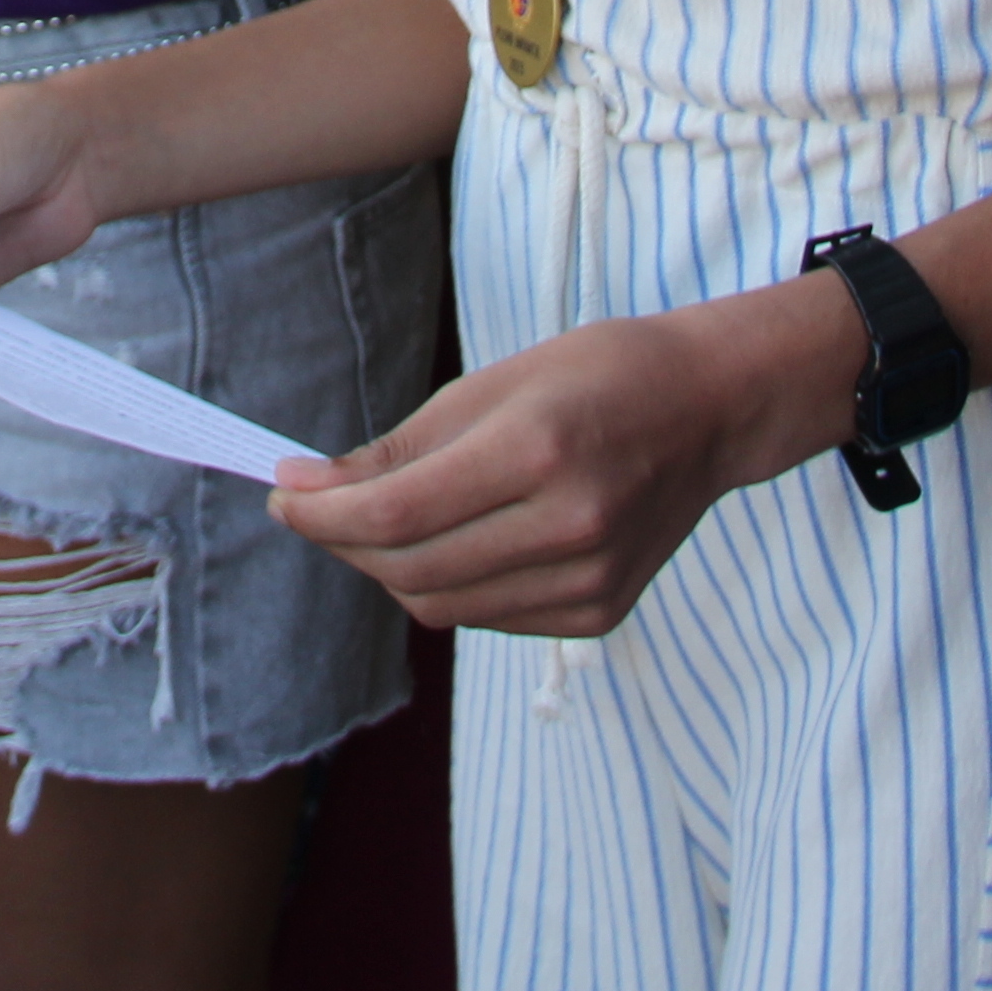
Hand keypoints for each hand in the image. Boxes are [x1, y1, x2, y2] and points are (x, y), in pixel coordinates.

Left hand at [268, 280, 856, 638]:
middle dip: (343, 541)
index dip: (322, 513)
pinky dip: (446, 584)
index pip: (397, 513)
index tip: (281, 492)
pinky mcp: (598, 612)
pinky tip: (447, 541)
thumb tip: (312, 488)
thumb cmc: (597, 374)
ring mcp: (589, 580)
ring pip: (442, 605)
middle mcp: (568, 526)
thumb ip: (401, 449)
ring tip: (374, 521)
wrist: (710, 410)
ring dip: (387, 568)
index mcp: (538, 452)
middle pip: (411, 569)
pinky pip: (486, 616)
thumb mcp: (491, 385)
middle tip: (312, 505)